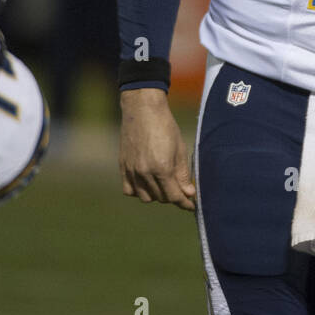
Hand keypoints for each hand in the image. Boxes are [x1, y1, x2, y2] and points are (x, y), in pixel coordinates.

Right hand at [119, 88, 195, 210]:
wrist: (142, 109)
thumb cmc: (166, 126)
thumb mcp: (180, 149)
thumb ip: (183, 174)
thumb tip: (189, 193)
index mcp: (161, 168)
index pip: (174, 196)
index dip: (185, 203)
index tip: (191, 205)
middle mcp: (144, 172)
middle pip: (161, 198)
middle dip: (172, 196)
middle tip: (180, 189)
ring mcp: (131, 170)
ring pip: (145, 197)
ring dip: (157, 195)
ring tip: (164, 184)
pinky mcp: (123, 166)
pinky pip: (129, 190)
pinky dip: (139, 190)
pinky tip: (147, 183)